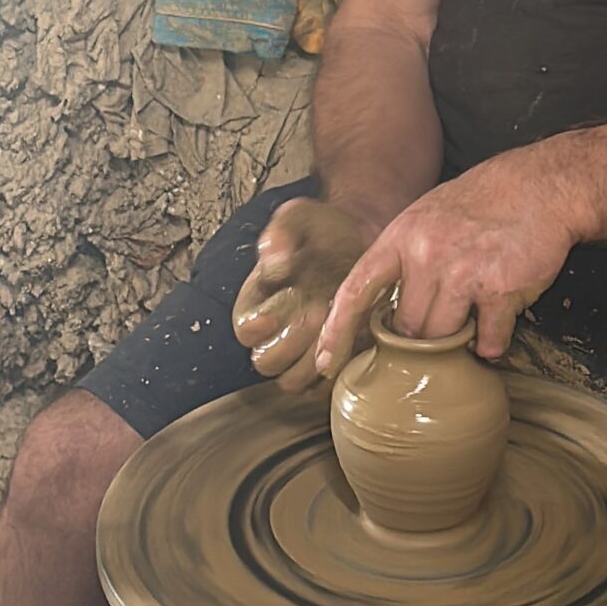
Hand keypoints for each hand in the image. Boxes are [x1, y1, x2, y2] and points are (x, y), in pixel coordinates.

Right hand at [232, 200, 370, 391]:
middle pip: (266, 362)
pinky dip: (337, 371)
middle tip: (316, 312)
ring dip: (313, 360)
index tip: (282, 305)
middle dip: (291, 341)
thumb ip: (279, 234)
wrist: (362, 239)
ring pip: (293, 382)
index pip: (244, 331)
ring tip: (335, 326)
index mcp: (256, 303)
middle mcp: (274, 333)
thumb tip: (272, 262)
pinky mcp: (331, 362)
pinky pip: (324, 388)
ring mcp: (302, 352)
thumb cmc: (323, 230)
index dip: (259, 323)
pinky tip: (352, 339)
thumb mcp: (298, 218)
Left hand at [315, 156, 576, 378]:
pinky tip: (496, 325)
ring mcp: (463, 272)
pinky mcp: (499, 289)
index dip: (336, 330)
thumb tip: (384, 313)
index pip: (356, 290)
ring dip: (457, 339)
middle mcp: (426, 254)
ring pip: (442, 338)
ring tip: (472, 316)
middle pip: (406, 328)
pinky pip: (487, 340)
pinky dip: (491, 343)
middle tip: (442, 318)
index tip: (324, 361)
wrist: (541, 186)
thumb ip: (402, 261)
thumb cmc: (481, 204)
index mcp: (402, 237)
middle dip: (420, 336)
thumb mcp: (426, 218)